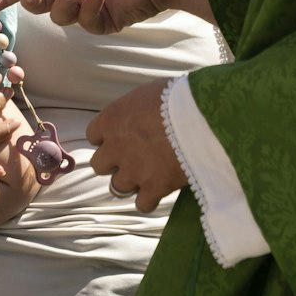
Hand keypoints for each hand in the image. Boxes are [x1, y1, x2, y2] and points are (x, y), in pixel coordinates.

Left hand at [86, 79, 187, 211]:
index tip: (122, 135)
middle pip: (99, 164)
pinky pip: (142, 204)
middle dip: (114, 162)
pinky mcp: (153, 188)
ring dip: (131, 181)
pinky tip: (161, 189)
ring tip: (150, 173)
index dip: (108, 137)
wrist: (202, 119)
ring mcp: (133, 171)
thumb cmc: (179, 97)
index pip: (93, 134)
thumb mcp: (151, 91)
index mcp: (112, 120)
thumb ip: (138, 107)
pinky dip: (150, 199)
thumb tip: (142, 111)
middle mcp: (116, 148)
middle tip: (133, 156)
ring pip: (117, 186)